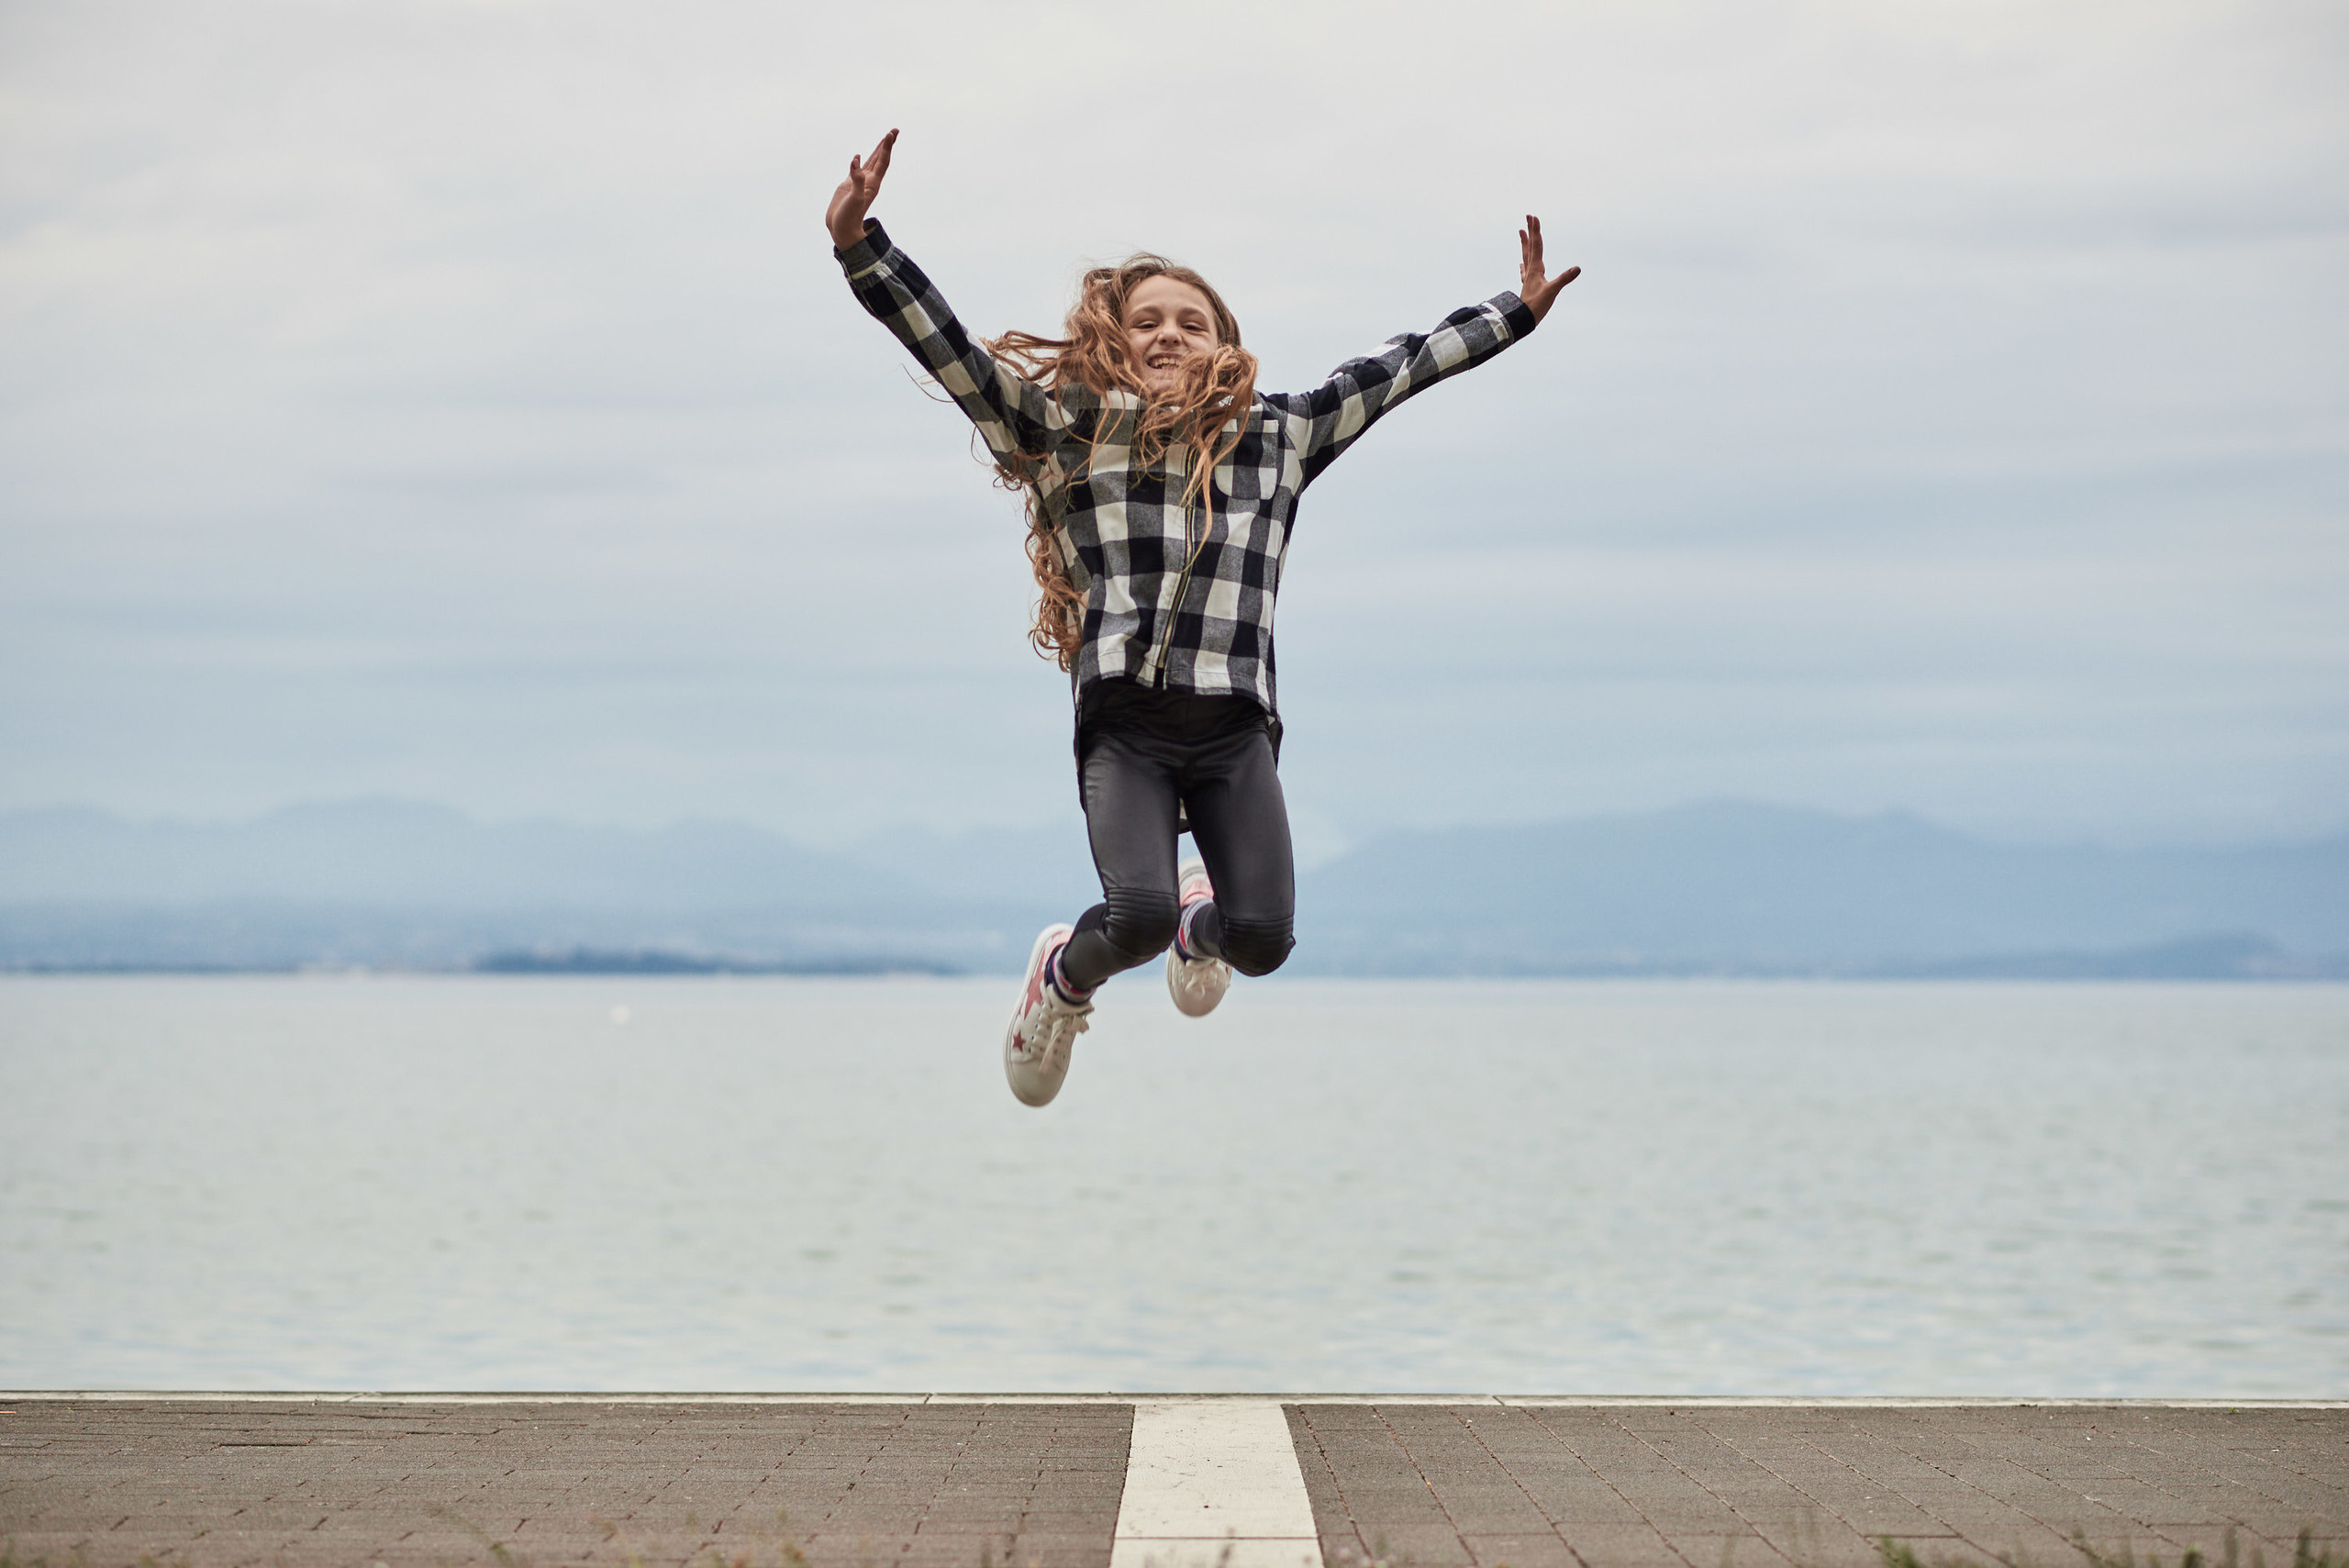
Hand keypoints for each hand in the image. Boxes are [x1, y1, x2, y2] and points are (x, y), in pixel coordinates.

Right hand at [826, 128, 897, 250]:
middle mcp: (869, 181)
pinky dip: (860, 160)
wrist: (842, 230)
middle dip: (887, 144)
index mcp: (872, 184)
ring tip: (885, 138)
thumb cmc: (849, 217)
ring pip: (871, 162)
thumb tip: (856, 160)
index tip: (890, 134)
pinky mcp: (850, 185)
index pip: (883, 161)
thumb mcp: (854, 198)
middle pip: (881, 159)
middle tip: (894, 130)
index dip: (887, 147)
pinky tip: (859, 157)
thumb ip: (857, 180)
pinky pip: (858, 169)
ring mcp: (860, 183)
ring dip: (878, 150)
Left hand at [1517, 215, 1580, 321]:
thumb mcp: (1552, 291)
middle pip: (1530, 246)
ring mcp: (1529, 277)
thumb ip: (1564, 279)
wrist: (1523, 319)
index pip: (1537, 245)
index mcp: (1536, 268)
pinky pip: (1526, 270)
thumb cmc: (1536, 306)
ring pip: (1526, 255)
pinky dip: (1524, 264)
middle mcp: (1531, 270)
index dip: (1536, 231)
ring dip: (1525, 243)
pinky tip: (1521, 264)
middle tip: (1528, 217)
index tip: (1534, 217)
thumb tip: (1577, 268)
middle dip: (1531, 231)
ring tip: (1521, 232)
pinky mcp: (1529, 285)